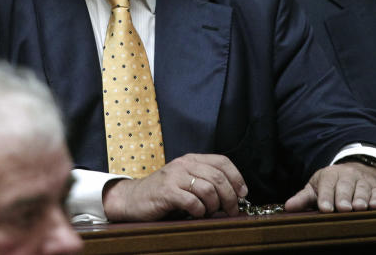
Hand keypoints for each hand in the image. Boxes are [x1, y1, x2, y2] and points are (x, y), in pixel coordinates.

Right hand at [102, 153, 247, 221]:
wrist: (133, 199)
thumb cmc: (163, 194)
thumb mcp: (185, 181)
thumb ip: (205, 181)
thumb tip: (235, 195)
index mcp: (191, 159)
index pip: (222, 161)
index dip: (236, 177)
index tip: (243, 194)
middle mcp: (184, 164)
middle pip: (218, 177)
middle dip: (230, 197)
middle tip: (232, 211)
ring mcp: (175, 177)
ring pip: (208, 189)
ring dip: (214, 206)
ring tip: (210, 213)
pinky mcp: (167, 192)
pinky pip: (193, 202)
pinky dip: (199, 211)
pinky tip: (196, 215)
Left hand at [284, 162, 375, 212]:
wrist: (356, 170)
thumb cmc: (332, 184)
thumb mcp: (316, 188)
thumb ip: (303, 198)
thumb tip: (288, 207)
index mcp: (329, 175)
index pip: (326, 185)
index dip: (326, 197)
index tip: (325, 208)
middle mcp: (347, 176)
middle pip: (345, 186)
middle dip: (344, 198)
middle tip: (343, 208)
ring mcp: (363, 181)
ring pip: (362, 189)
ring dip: (361, 198)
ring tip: (359, 208)